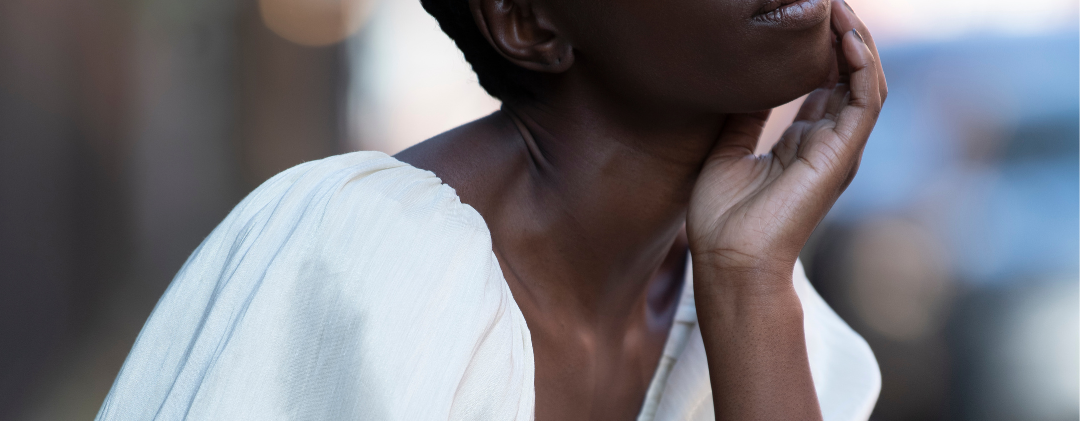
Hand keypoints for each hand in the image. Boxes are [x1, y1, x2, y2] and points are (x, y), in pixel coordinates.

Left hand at [687, 2, 886, 280]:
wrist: (728, 258)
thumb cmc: (722, 217)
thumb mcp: (727, 150)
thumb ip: (744, 115)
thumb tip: (741, 80)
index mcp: (803, 143)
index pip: (825, 83)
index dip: (820, 46)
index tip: (805, 15)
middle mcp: (827, 142)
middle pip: (849, 75)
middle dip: (842, 34)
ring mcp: (839, 148)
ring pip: (865, 80)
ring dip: (856, 40)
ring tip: (838, 6)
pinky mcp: (842, 154)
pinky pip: (865, 99)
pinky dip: (861, 64)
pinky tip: (844, 35)